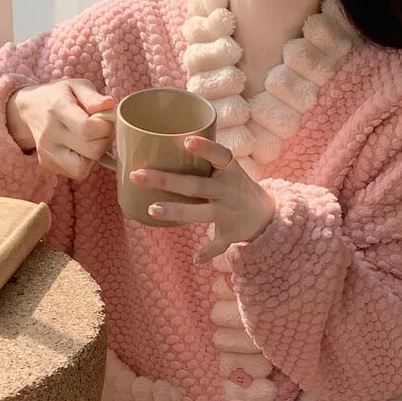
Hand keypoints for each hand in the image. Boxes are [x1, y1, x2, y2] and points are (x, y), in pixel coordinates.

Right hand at [6, 78, 114, 179]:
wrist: (30, 109)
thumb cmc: (59, 96)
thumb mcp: (76, 86)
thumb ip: (93, 96)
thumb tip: (109, 105)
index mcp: (57, 109)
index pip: (88, 129)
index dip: (105, 127)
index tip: (104, 118)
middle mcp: (49, 133)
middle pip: (92, 151)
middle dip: (104, 141)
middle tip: (99, 130)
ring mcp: (46, 152)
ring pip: (83, 168)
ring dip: (93, 156)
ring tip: (89, 140)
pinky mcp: (46, 164)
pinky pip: (76, 173)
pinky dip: (84, 162)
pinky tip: (79, 148)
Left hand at [130, 136, 274, 261]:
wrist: (264, 215)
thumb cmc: (234, 185)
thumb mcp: (227, 169)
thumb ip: (204, 160)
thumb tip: (158, 144)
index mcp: (230, 171)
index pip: (220, 155)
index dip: (205, 148)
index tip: (186, 141)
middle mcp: (229, 190)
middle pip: (196, 185)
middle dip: (167, 181)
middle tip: (137, 175)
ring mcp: (229, 213)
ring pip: (202, 213)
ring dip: (178, 211)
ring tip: (152, 209)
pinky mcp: (231, 234)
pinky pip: (218, 244)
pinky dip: (208, 252)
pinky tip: (196, 259)